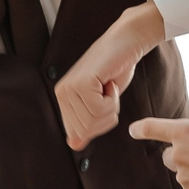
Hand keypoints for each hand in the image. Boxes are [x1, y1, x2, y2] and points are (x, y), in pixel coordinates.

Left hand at [55, 2, 162, 149]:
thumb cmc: (115, 70)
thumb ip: (86, 123)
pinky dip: (113, 100)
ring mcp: (70, 88)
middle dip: (105, 117)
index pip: (78, 134)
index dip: (99, 125)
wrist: (126, 43)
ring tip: (108, 87)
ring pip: (94, 121)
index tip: (104, 101)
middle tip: (108, 93)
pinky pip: (101, 109)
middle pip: (86, 130)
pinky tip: (109, 82)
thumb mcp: (100, 102)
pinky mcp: (82, 83)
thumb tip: (74, 145)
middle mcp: (62, 93)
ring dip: (111, 107)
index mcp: (63, 99)